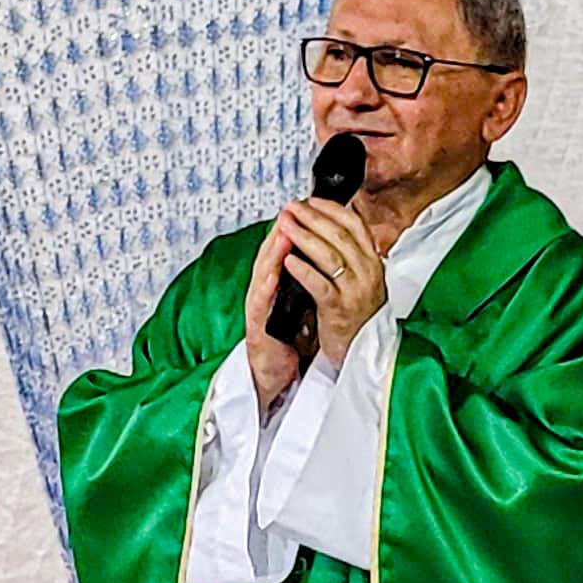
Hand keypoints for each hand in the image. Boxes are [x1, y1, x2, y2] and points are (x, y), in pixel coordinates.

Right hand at [241, 217, 311, 409]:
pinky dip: (266, 288)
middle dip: (283, 231)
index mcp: (280, 285)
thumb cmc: (288, 340)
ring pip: (264, 273)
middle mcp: (267, 292)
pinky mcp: (256, 327)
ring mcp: (259, 309)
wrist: (274, 373)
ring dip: (273, 253)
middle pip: (273, 255)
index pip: (287, 251)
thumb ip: (309, 280)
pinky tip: (272, 275)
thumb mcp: (304, 303)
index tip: (308, 209)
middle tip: (293, 210)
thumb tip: (326, 259)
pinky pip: (261, 305)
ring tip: (283, 232)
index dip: (297, 229)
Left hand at [277, 196, 384, 368]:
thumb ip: (353, 256)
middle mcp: (368, 272)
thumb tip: (332, 228)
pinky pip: (320, 284)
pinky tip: (288, 260)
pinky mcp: (339, 309)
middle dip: (312, 218)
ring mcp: (355, 291)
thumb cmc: (358, 316)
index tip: (311, 200)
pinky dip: (303, 270)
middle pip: (340, 235)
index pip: (355, 225)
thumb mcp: (363, 280)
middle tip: (291, 208)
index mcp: (373, 262)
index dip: (331, 209)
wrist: (364, 352)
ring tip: (286, 226)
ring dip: (304, 237)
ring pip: (329, 255)